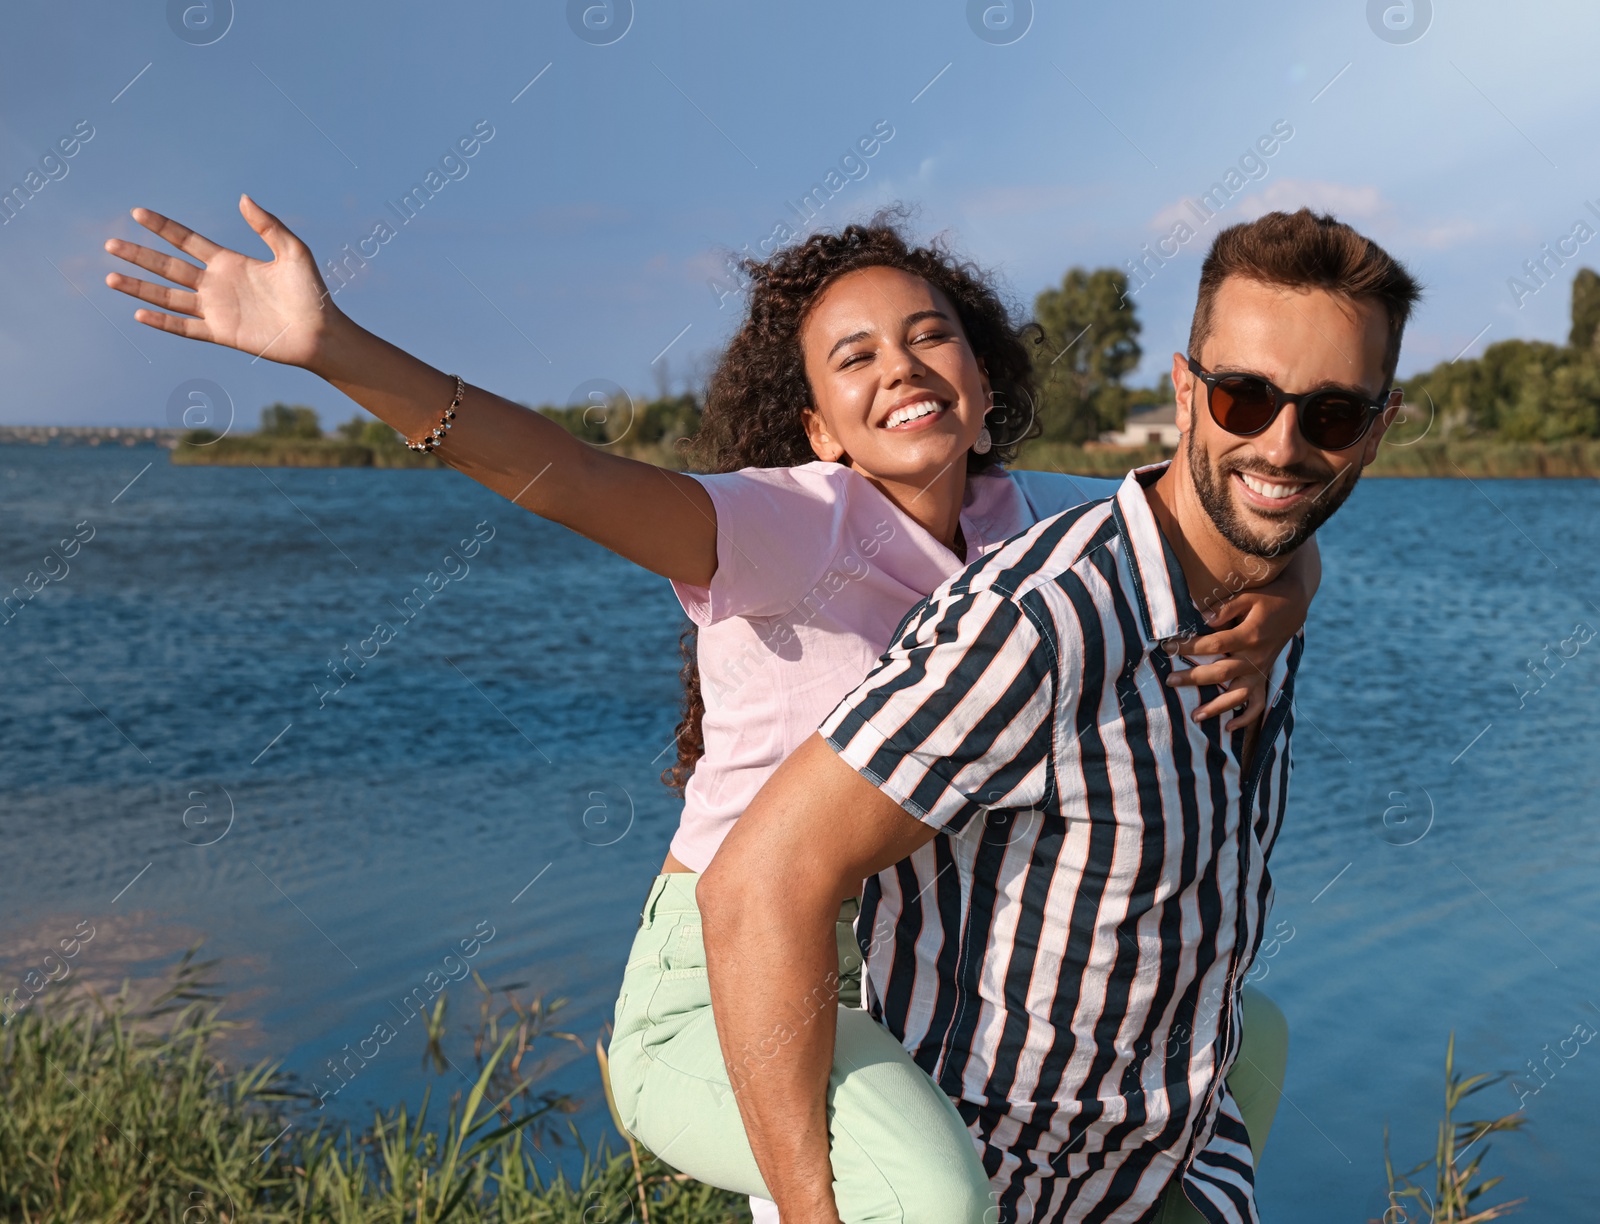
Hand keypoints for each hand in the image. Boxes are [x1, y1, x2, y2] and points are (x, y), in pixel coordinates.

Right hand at [104, 196, 344, 369]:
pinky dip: (163, 322)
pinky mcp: (221, 333)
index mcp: (230, 262)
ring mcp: (216, 310)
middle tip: (109, 243)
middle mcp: (217, 285)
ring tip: (110, 277)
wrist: (320, 333)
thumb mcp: (293, 252)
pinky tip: (139, 313)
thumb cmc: (312, 293)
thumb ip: (268, 225)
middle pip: (168, 267)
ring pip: (168, 296)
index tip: (137, 213)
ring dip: (139, 287)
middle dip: (139, 255)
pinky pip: (185, 327)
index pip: (187, 241)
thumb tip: (243, 197)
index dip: (163, 227)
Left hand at [1166, 580, 1305, 729]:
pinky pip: (1258, 704)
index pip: (1214, 645)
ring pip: (1238, 695)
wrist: (1294, 606)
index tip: (1168, 647)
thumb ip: (1226, 608)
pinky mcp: (1264, 678)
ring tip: (1195, 716)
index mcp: (1249, 636)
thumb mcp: (1248, 596)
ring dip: (1217, 707)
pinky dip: (1245, 718)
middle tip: (1169, 681)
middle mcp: (1255, 658)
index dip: (1189, 646)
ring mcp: (1260, 671)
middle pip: (1221, 673)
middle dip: (1193, 678)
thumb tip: (1203, 618)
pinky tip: (1228, 727)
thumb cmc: (1266, 598)